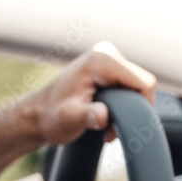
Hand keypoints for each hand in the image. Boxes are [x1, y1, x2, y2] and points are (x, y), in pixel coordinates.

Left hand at [24, 41, 156, 144]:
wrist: (37, 114)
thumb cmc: (51, 117)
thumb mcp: (69, 119)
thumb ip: (88, 116)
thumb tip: (102, 115)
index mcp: (101, 61)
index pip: (144, 83)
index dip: (143, 107)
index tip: (124, 125)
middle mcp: (106, 53)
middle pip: (144, 84)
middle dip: (135, 109)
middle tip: (112, 127)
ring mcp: (107, 58)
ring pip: (138, 87)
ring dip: (129, 109)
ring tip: (107, 124)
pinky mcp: (107, 67)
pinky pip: (130, 87)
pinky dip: (124, 105)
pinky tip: (107, 115)